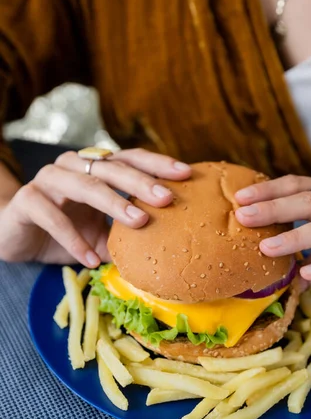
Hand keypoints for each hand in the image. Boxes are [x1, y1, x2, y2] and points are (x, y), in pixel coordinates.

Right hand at [0, 149, 190, 267]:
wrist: (16, 234)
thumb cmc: (65, 228)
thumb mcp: (102, 231)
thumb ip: (127, 230)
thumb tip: (171, 245)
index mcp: (95, 167)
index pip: (131, 158)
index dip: (158, 163)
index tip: (186, 174)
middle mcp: (74, 166)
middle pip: (113, 168)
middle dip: (142, 182)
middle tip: (167, 198)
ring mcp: (49, 179)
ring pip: (86, 186)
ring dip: (114, 204)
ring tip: (140, 223)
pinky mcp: (28, 201)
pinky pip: (53, 217)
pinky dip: (74, 239)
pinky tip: (92, 260)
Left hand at [234, 175, 310, 296]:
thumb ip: (303, 250)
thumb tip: (264, 260)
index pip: (299, 185)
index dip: (270, 190)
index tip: (240, 198)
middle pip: (310, 200)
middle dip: (274, 208)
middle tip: (244, 216)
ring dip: (296, 237)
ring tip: (268, 249)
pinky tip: (307, 273)